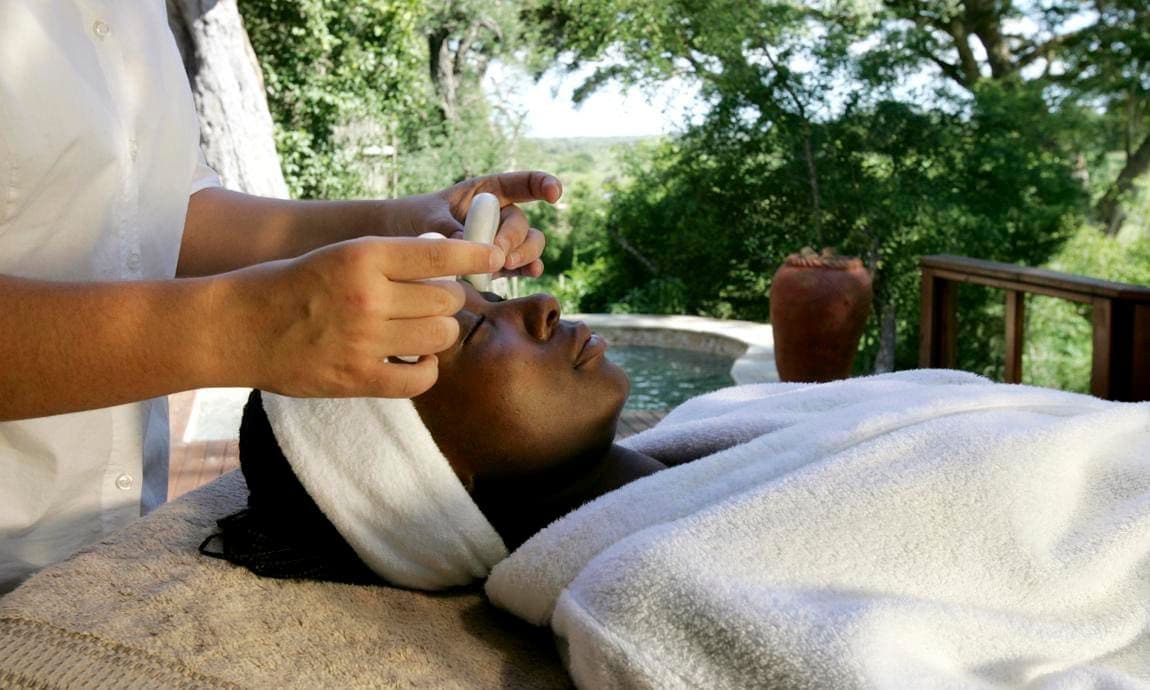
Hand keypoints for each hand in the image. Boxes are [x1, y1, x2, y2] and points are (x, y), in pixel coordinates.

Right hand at [216, 236, 503, 398]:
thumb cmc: (287, 286)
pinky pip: (420, 377)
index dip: (475, 256)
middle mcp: (368, 295)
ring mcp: (364, 339)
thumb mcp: (337, 255)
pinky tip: (411, 358)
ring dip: (439, 333)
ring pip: (441, 336)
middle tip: (432, 301)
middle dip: (448, 299)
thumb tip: (445, 269)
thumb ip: (387, 262)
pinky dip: (424, 368)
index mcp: (363, 255)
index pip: (440, 253)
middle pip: (447, 298)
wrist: (233, 327)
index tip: (493, 258)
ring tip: (419, 330)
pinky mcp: (358, 378)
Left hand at [389, 171, 562, 277]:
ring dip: (523, 255)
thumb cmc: (413, 219)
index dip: (542, 184)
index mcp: (486, 191)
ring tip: (506, 265)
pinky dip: (527, 268)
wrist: (400, 244)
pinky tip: (530, 273)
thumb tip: (473, 249)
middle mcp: (499, 214)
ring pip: (528, 244)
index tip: (555, 195)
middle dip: (513, 239)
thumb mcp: (427, 219)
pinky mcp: (498, 263)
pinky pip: (521, 265)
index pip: (522, 183)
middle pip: (522, 223)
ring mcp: (500, 239)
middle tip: (497, 255)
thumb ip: (450, 230)